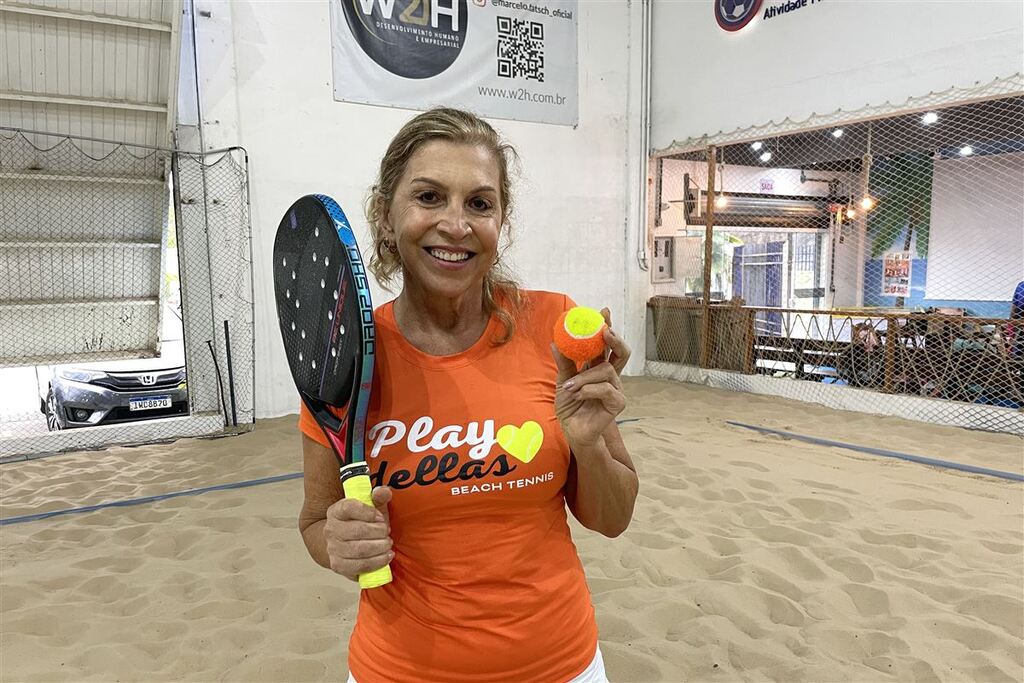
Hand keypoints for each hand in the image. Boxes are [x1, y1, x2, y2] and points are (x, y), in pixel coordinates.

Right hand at [323, 485, 393, 581]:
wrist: (344, 543)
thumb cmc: (361, 523)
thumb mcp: (371, 507)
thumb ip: (379, 496)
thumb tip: (383, 492)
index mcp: (336, 511)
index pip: (350, 507)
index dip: (369, 512)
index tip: (380, 517)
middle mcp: (331, 529)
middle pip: (357, 530)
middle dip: (378, 532)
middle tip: (387, 532)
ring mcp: (333, 548)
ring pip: (359, 550)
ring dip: (379, 548)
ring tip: (388, 544)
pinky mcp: (339, 565)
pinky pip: (360, 566)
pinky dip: (377, 562)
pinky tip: (386, 557)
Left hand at [550, 308, 630, 449]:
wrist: (573, 431)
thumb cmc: (571, 407)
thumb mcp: (563, 381)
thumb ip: (564, 363)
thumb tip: (555, 342)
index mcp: (598, 368)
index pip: (606, 345)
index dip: (608, 327)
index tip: (604, 311)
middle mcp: (610, 376)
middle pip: (622, 352)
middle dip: (615, 339)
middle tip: (605, 330)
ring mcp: (616, 389)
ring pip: (605, 371)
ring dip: (585, 377)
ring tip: (569, 387)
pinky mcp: (617, 404)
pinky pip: (606, 389)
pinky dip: (589, 390)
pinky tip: (578, 395)